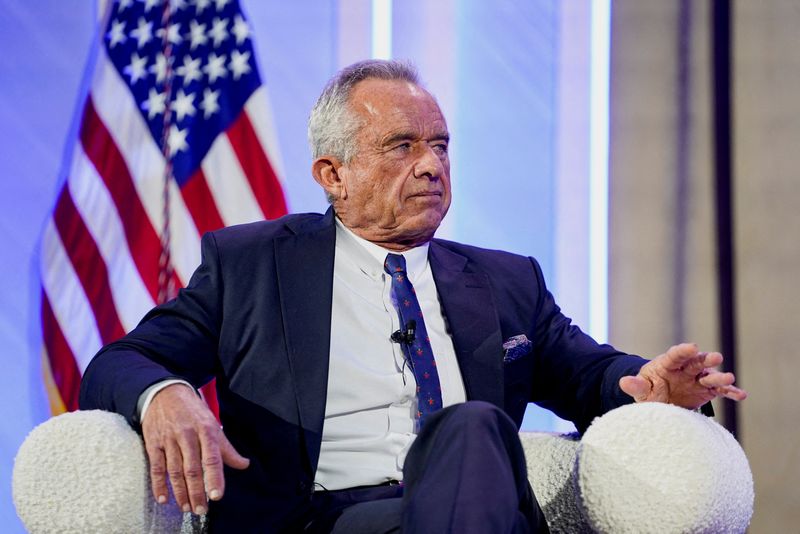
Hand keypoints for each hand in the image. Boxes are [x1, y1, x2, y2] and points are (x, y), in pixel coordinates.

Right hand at [142, 383, 249, 514]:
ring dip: (180, 492)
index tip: (217, 495)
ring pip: (174, 471)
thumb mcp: (213, 423)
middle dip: (197, 492)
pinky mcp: (154, 443)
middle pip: (192, 469)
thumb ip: (227, 448)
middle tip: (201, 510)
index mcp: (206, 430)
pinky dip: (159, 484)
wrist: (165, 392)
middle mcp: (187, 435)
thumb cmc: (193, 411)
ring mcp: (169, 439)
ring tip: (186, 507)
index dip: (215, 478)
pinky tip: (163, 498)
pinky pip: (156, 467)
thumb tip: (244, 464)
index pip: (212, 458)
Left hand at [619, 343, 746, 408]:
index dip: (683, 351)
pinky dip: (730, 392)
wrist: (660, 402)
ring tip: (729, 378)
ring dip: (719, 377)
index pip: (675, 355)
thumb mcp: (641, 390)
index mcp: (667, 364)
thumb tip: (623, 381)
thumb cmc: (649, 391)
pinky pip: (720, 391)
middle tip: (715, 357)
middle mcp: (685, 369)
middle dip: (705, 359)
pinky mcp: (706, 391)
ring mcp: (697, 379)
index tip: (691, 347)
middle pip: (696, 362)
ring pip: (710, 376)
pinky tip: (741, 395)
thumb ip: (635, 386)